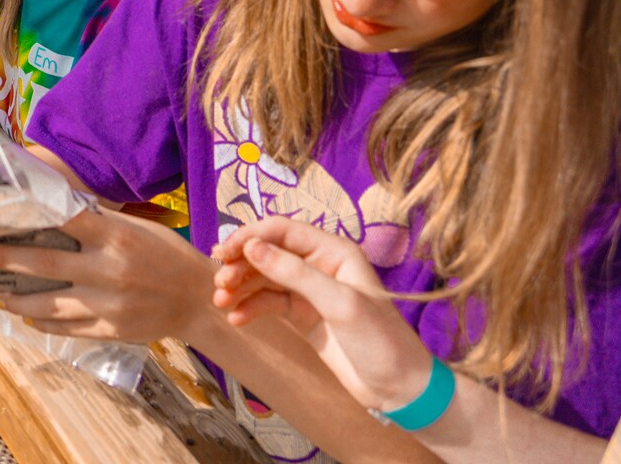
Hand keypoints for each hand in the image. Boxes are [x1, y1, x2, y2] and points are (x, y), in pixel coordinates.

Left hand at [0, 206, 220, 342]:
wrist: (199, 301)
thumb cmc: (165, 255)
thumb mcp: (136, 227)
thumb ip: (97, 220)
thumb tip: (53, 203)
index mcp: (114, 236)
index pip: (62, 218)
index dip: (26, 214)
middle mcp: (108, 270)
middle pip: (43, 262)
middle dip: (4, 258)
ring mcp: (108, 304)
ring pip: (48, 303)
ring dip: (16, 298)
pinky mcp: (110, 330)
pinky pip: (67, 327)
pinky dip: (43, 321)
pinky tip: (26, 314)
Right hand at [210, 216, 435, 414]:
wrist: (400, 389)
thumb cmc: (381, 341)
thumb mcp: (340, 304)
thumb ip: (295, 274)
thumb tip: (251, 247)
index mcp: (334, 252)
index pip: (282, 231)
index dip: (250, 236)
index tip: (224, 252)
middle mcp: (320, 266)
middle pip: (268, 253)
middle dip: (241, 264)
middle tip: (219, 282)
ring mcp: (310, 292)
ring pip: (264, 278)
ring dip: (240, 287)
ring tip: (221, 302)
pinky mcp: (303, 317)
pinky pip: (268, 304)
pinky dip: (250, 309)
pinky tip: (236, 319)